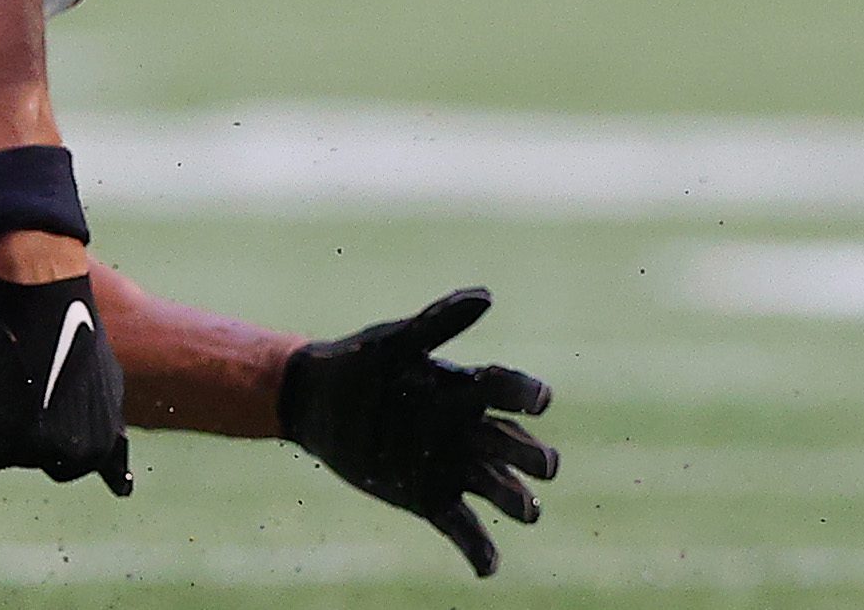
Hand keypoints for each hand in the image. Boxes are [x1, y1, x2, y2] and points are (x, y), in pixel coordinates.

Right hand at [0, 272, 130, 494]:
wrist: (45, 289)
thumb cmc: (69, 327)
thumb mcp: (106, 387)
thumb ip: (105, 432)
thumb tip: (122, 486)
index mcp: (101, 445)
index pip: (57, 467)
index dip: (34, 434)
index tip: (24, 411)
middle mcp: (73, 452)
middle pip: (18, 459)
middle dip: (5, 424)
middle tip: (0, 386)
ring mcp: (38, 445)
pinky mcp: (0, 431)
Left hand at [279, 289, 556, 577]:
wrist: (318, 403)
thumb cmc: (360, 364)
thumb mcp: (395, 342)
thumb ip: (438, 322)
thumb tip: (487, 295)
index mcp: (464, 388)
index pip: (506, 391)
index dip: (526, 394)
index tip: (540, 399)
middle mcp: (467, 429)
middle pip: (513, 445)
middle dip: (533, 456)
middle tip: (545, 465)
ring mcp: (451, 465)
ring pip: (498, 487)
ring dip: (517, 501)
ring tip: (529, 512)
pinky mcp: (431, 498)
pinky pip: (463, 527)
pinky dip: (478, 549)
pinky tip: (488, 568)